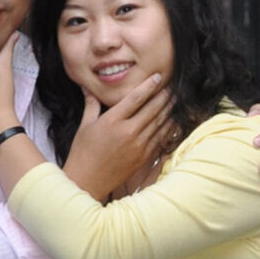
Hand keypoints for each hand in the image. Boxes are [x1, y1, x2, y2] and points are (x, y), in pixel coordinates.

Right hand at [62, 72, 177, 200]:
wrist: (87, 182)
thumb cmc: (83, 153)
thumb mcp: (85, 126)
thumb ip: (91, 104)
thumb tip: (86, 87)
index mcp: (112, 121)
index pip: (136, 98)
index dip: (149, 85)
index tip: (158, 76)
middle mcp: (127, 132)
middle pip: (152, 108)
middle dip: (164, 95)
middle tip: (173, 85)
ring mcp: (138, 145)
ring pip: (160, 123)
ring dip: (170, 110)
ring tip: (176, 99)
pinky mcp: (143, 157)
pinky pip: (161, 139)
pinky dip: (169, 128)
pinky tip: (173, 120)